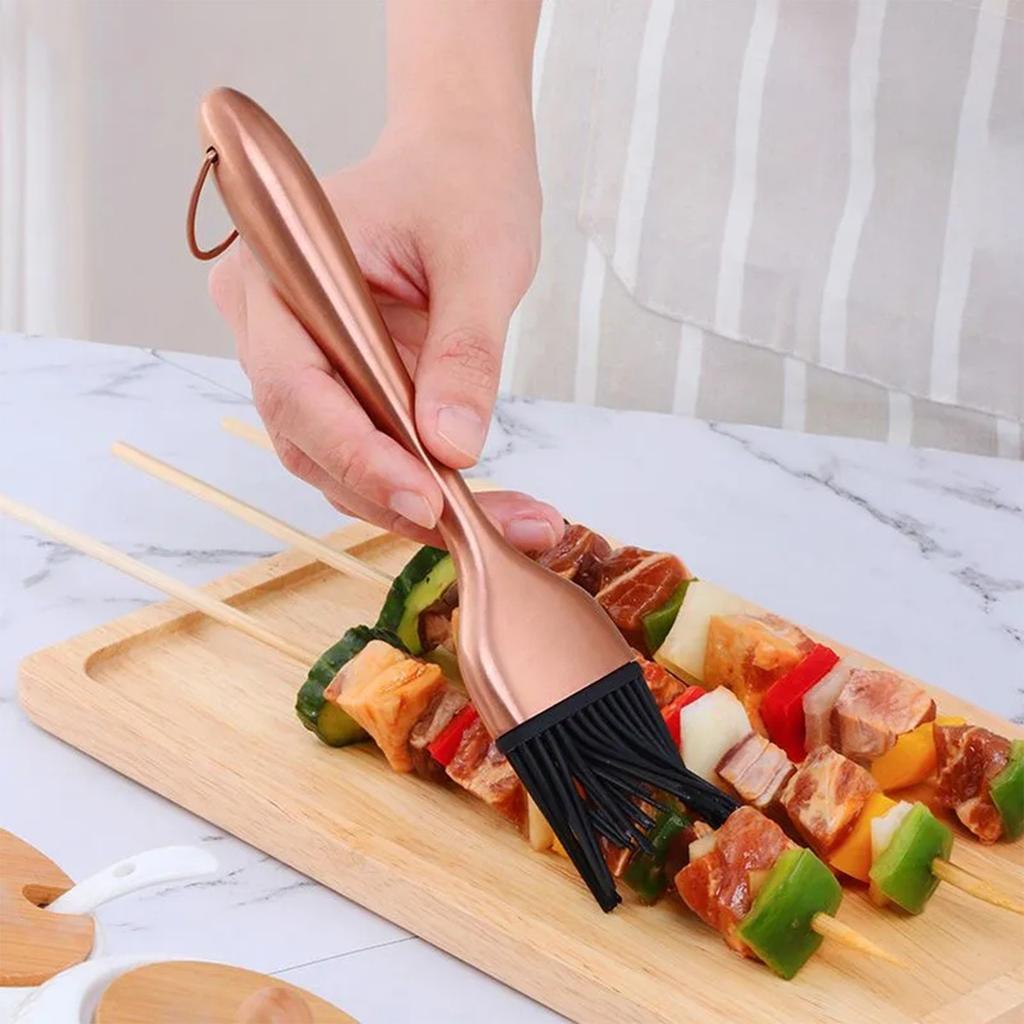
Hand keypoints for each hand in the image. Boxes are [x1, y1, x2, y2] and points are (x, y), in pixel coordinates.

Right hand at [209, 121, 561, 551]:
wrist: (458, 162)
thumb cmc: (461, 185)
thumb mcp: (480, 261)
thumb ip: (464, 354)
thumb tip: (453, 448)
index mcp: (278, 270)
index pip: (296, 385)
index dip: (357, 455)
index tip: (427, 500)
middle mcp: (267, 322)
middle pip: (310, 438)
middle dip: (394, 494)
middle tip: (481, 531)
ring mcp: (297, 358)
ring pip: (336, 460)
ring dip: (415, 504)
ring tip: (508, 524)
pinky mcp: (335, 384)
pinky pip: (365, 449)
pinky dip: (421, 484)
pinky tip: (485, 506)